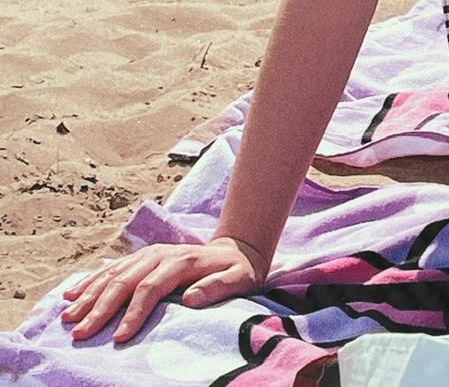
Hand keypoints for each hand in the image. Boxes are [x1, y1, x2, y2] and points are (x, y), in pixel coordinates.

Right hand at [61, 236, 267, 343]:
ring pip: (113, 274)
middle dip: (100, 308)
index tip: (118, 338)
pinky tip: (72, 294)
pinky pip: (111, 268)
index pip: (151, 288)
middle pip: (125, 281)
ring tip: (68, 318)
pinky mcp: (141, 257)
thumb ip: (218, 287)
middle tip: (80, 334)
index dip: (133, 313)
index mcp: (182, 261)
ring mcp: (149, 254)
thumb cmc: (237, 272)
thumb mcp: (240, 279)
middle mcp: (161, 254)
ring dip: (89, 295)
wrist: (235, 250)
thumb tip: (191, 299)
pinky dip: (90, 280)